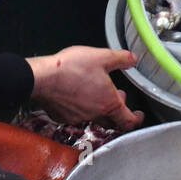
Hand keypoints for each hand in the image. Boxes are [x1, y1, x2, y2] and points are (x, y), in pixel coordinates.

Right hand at [27, 47, 143, 131]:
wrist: (42, 78)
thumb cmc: (70, 69)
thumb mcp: (101, 57)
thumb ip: (120, 58)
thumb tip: (132, 59)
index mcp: (109, 104)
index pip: (128, 121)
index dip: (137, 119)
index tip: (138, 114)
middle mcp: (95, 115)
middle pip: (112, 122)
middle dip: (118, 111)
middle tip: (118, 98)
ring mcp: (78, 118)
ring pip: (94, 118)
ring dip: (100, 109)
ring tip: (98, 93)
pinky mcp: (63, 117)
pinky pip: (77, 116)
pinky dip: (82, 109)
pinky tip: (78, 96)